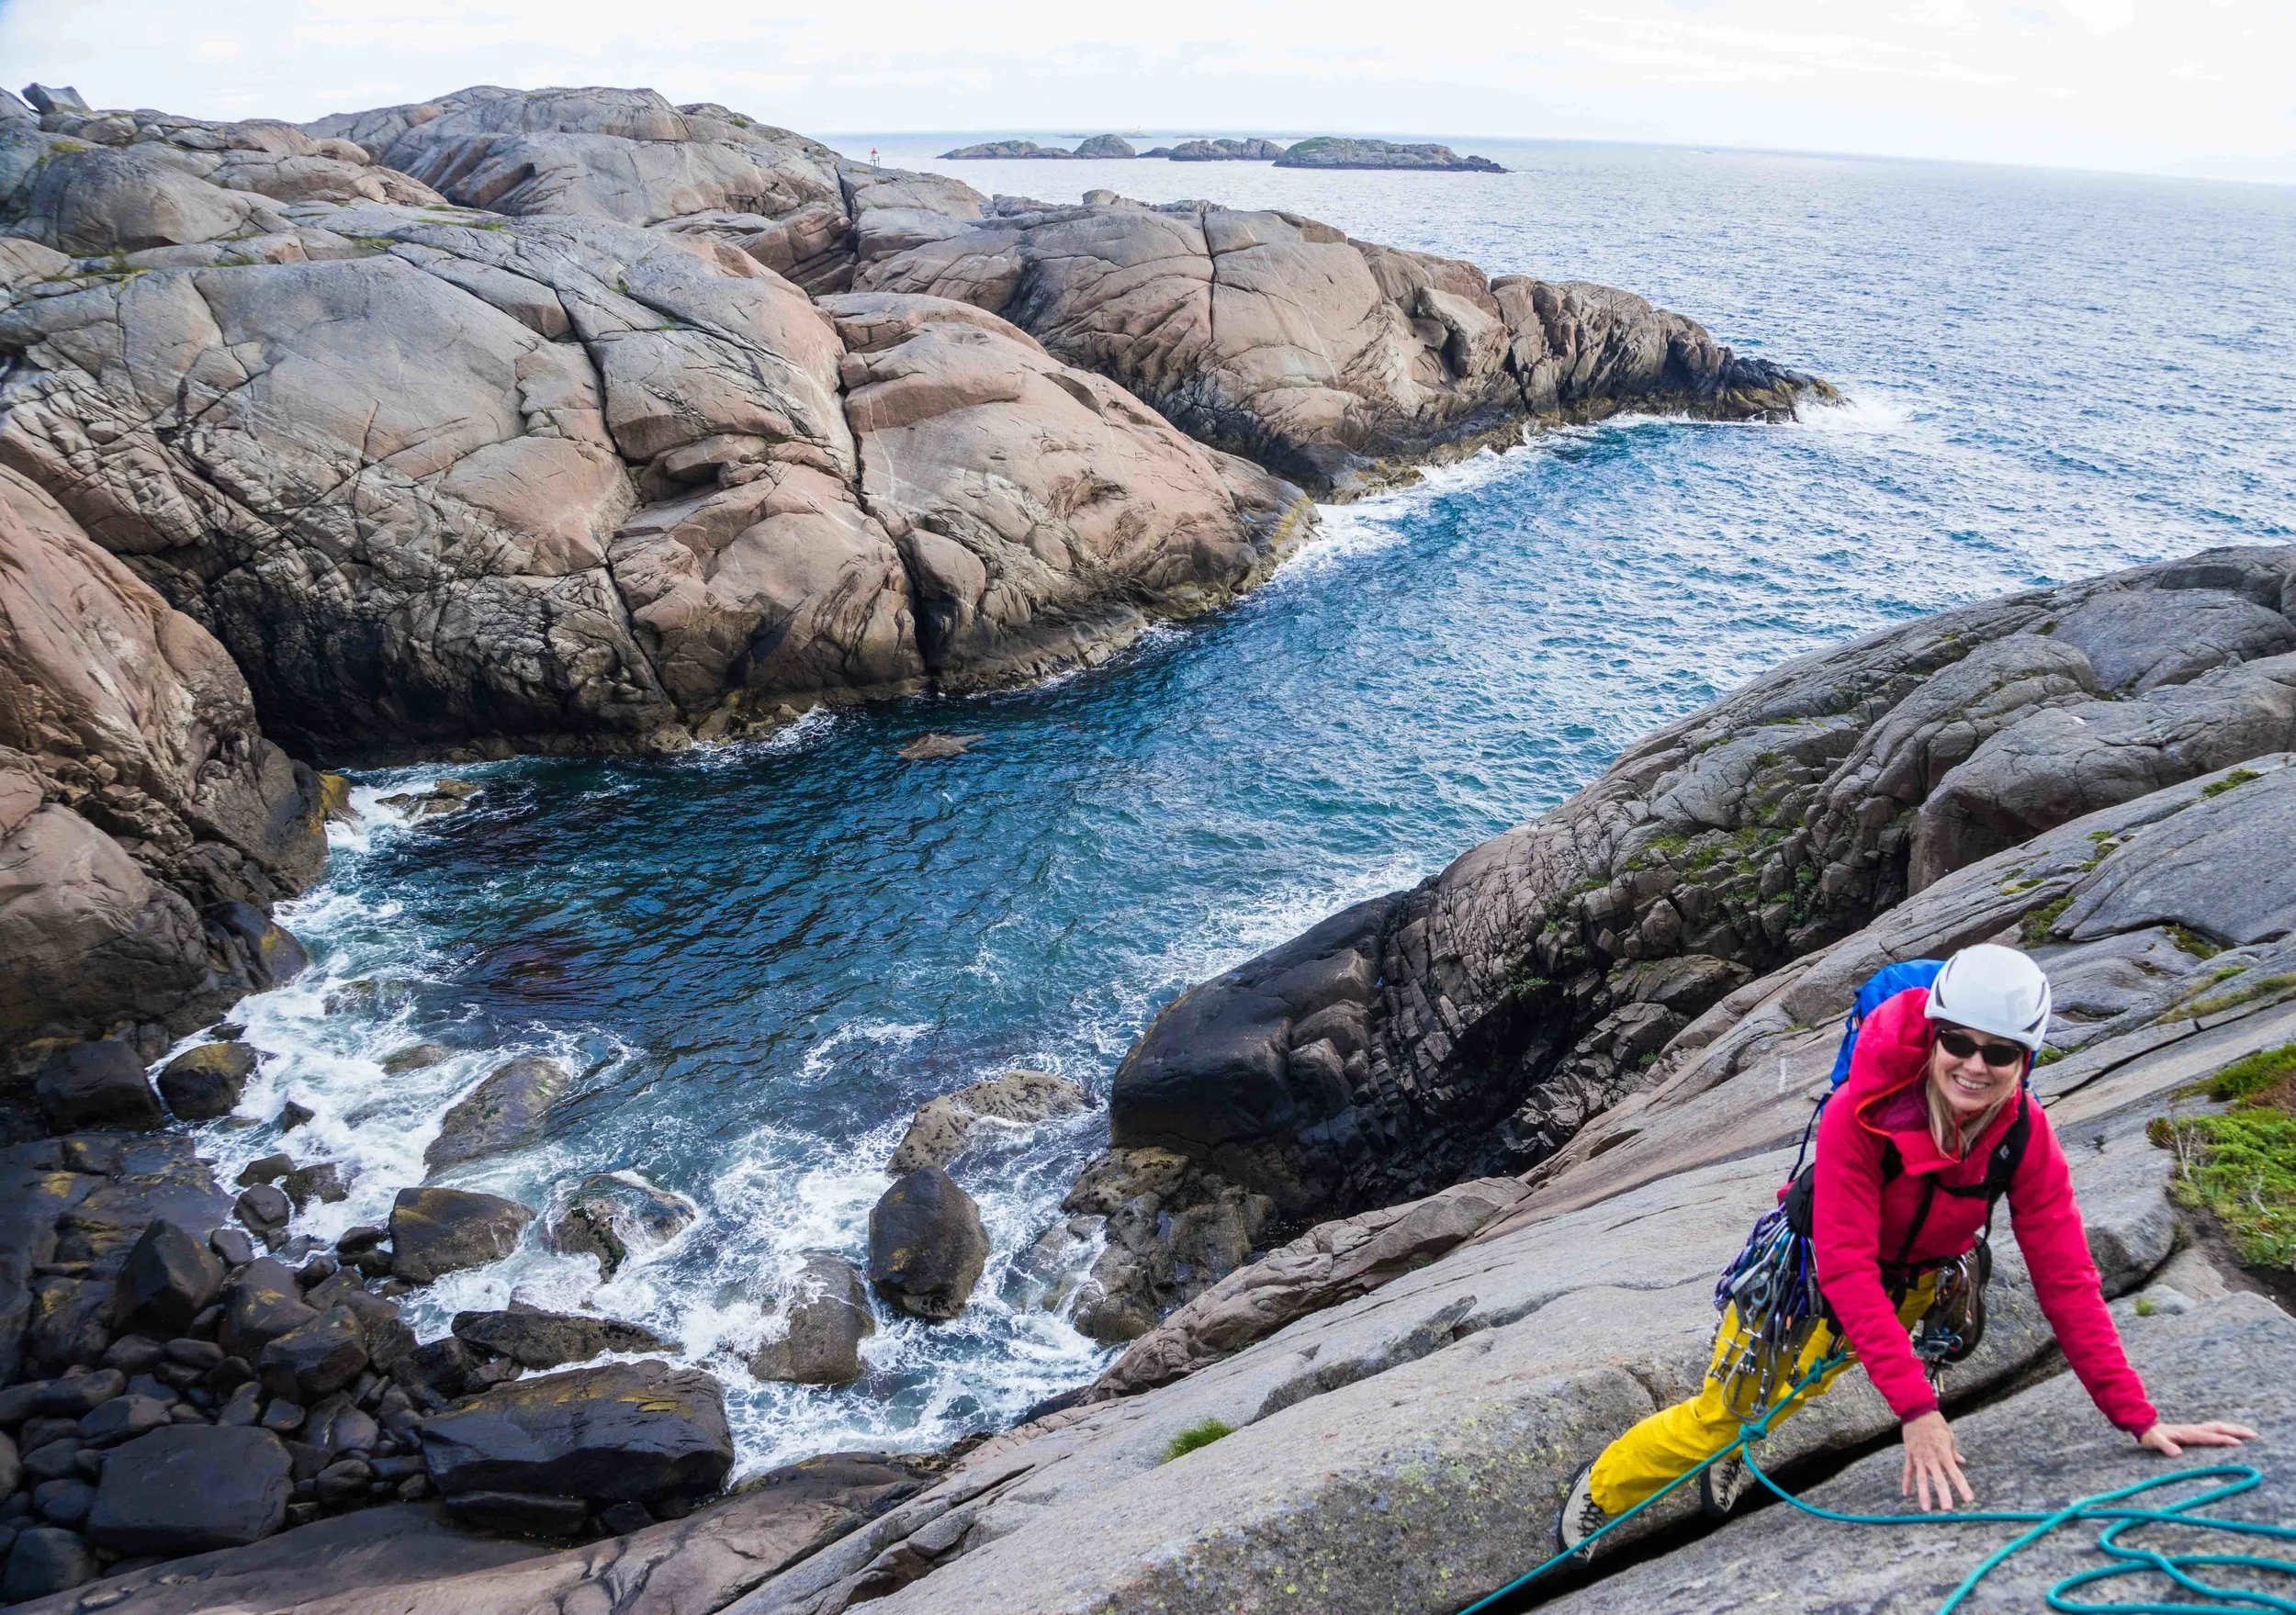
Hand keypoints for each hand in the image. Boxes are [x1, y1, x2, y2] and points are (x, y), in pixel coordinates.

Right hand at [1901, 1411, 1973, 1511]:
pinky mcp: (1909, 1454)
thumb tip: (1962, 1462)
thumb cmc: (1936, 1423)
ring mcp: (1919, 1457)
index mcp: (1944, 1453)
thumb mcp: (1949, 1436)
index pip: (1956, 1474)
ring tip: (1926, 1509)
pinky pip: (1907, 1471)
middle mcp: (1931, 1457)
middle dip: (1943, 1495)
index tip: (1968, 1499)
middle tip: (1948, 1509)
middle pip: (1939, 1479)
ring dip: (1923, 1494)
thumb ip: (1954, 1452)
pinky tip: (1906, 1494)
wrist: (1917, 1411)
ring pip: (1921, 1479)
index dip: (1962, 1487)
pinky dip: (1906, 1482)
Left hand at [2139, 1420, 2257, 1456]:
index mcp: (2188, 1434)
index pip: (2209, 1437)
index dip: (2223, 1440)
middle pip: (2219, 1428)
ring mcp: (2195, 1429)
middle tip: (2254, 1435)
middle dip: (2236, 1430)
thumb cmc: (2151, 1437)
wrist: (2145, 1427)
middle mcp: (2194, 1429)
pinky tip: (2232, 1433)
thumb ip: (2165, 1446)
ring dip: (2234, 1428)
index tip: (2238, 1443)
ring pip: (2218, 1426)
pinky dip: (2226, 1429)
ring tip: (2250, 1433)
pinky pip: (2214, 1429)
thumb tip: (2177, 1454)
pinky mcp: (2195, 1431)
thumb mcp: (2154, 1442)